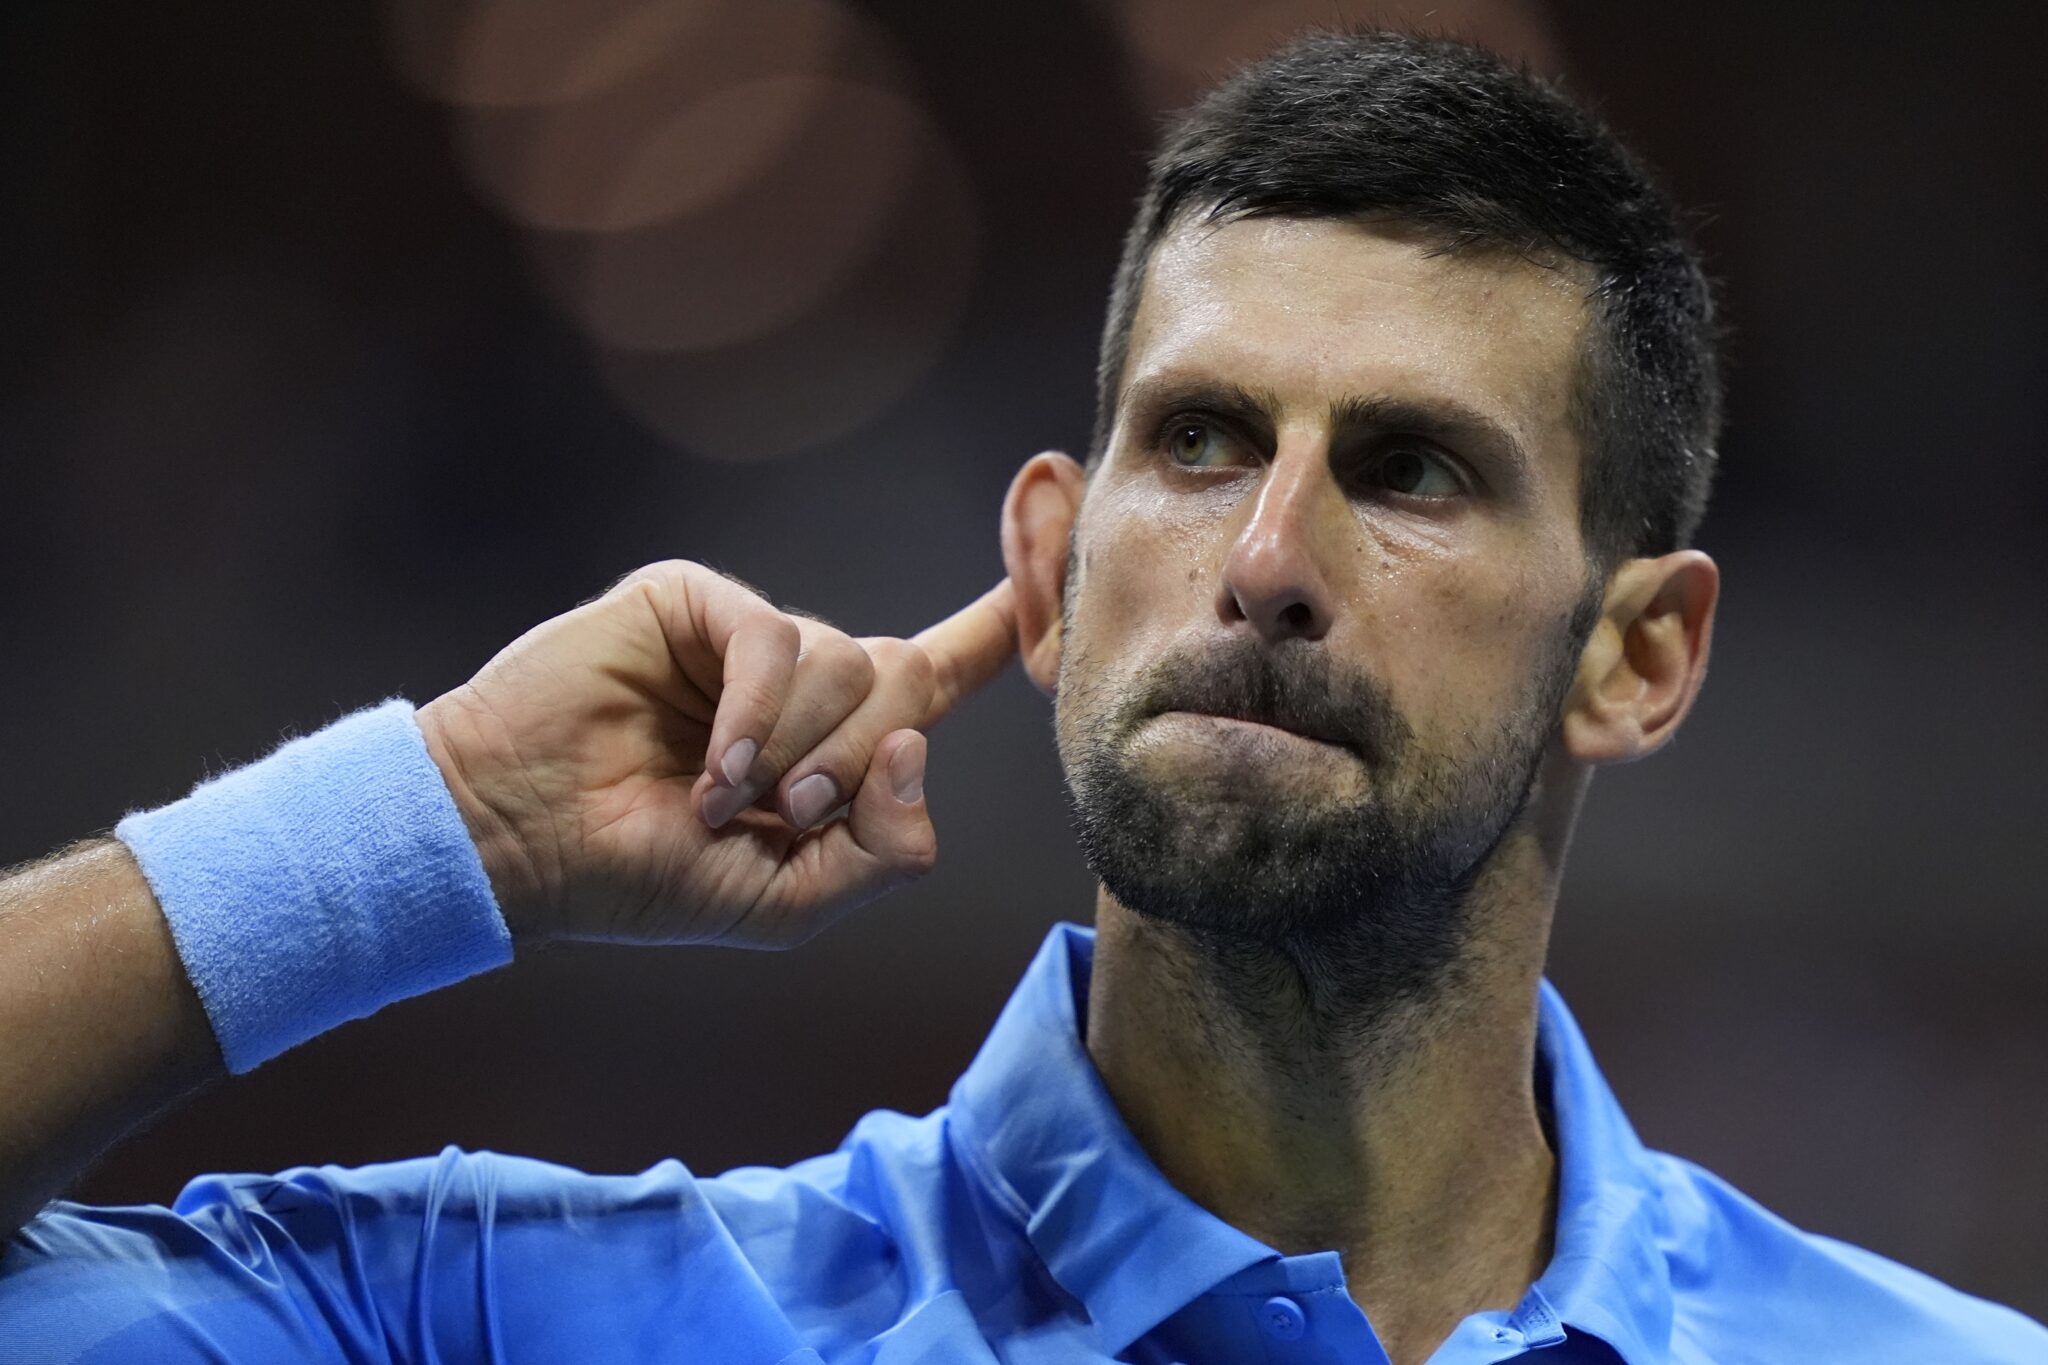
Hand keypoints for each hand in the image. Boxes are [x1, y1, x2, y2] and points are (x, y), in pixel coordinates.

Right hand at [416, 561, 1017, 948]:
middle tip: (791, 813)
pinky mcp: (695, 603)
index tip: (1056, 557)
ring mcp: (749, 637)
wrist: (522, 843)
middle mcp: (803, 680)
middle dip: (863, 759)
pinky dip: (756, 715)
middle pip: (909, 677)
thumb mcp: (793, 901)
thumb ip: (884, 851)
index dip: (1003, 624)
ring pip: (849, 663)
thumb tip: (916, 746)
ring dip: (798, 750)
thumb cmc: (646, 877)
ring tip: (723, 800)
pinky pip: (775, 638)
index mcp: (836, 741)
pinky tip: (711, 770)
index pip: (942, 669)